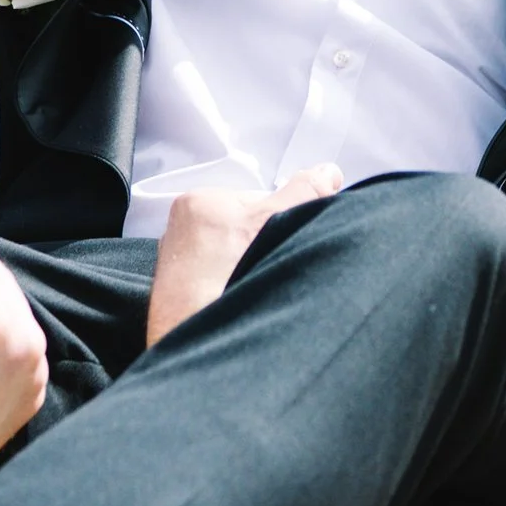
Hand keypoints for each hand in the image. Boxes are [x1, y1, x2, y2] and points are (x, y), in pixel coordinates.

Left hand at [145, 165, 343, 345]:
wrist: (189, 332)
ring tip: (251, 284)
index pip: (255, 200)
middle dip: (263, 246)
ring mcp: (179, 266)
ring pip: (232, 258)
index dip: (280, 220)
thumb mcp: (273, 222)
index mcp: (197, 203)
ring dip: (249, 270)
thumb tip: (326, 173)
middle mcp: (180, 231)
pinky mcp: (181, 296)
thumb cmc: (217, 280)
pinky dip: (234, 289)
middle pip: (243, 229)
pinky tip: (239, 299)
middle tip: (270, 265)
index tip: (286, 237)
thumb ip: (303, 193)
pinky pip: (219, 283)